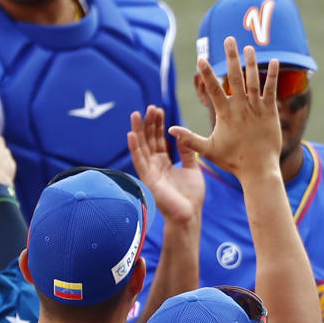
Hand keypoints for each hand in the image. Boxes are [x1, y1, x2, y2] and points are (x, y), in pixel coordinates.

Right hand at [126, 105, 203, 226]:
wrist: (189, 215)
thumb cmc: (191, 196)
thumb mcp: (192, 168)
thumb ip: (186, 152)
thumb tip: (182, 134)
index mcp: (164, 163)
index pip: (158, 139)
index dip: (158, 125)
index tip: (158, 110)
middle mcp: (155, 165)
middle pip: (148, 140)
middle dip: (148, 124)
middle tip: (149, 107)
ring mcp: (150, 172)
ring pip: (141, 147)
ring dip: (137, 131)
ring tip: (135, 115)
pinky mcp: (148, 179)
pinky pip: (139, 161)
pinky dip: (134, 148)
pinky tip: (131, 135)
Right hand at [169, 38, 283, 180]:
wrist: (258, 170)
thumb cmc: (232, 161)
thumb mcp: (208, 150)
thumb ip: (189, 139)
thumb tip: (171, 130)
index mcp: (225, 114)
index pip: (213, 89)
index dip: (206, 73)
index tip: (200, 58)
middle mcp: (241, 108)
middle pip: (234, 77)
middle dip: (231, 57)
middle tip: (229, 40)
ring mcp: (256, 109)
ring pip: (253, 80)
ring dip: (251, 62)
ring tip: (248, 47)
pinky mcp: (270, 112)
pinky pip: (271, 90)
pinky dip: (272, 75)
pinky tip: (274, 61)